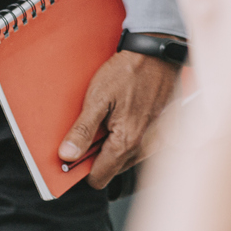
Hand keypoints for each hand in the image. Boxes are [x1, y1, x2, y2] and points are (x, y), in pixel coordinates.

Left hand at [59, 49, 181, 187]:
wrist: (157, 53)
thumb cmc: (128, 71)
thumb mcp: (97, 98)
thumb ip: (82, 130)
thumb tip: (67, 155)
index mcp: (126, 142)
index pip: (99, 177)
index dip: (82, 169)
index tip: (74, 154)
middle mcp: (144, 147)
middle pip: (113, 168)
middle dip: (99, 155)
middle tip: (92, 129)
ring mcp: (156, 140)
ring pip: (126, 158)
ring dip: (115, 145)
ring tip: (109, 118)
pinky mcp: (163, 131)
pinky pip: (140, 146)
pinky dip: (130, 137)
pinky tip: (125, 116)